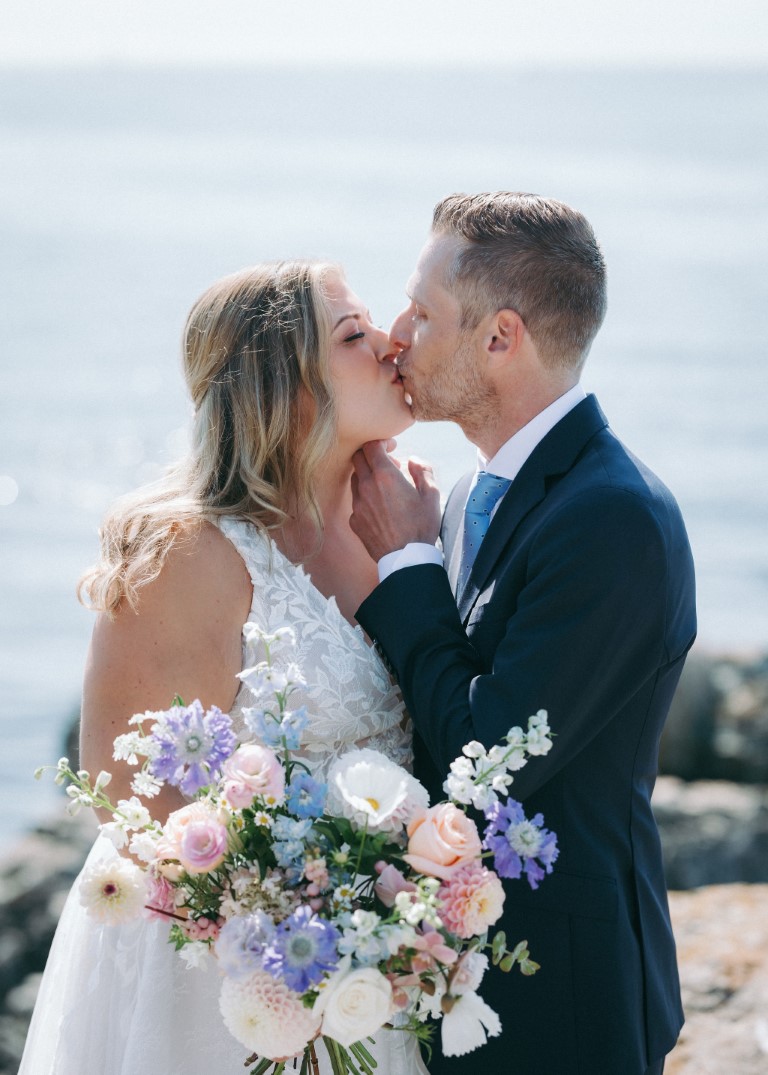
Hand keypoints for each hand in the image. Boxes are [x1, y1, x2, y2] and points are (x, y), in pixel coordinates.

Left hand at [350, 440, 440, 560]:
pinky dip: (365, 496)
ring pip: (355, 478)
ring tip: (384, 485)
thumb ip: (422, 470)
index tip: (391, 447)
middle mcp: (367, 487)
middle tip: (386, 462)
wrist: (406, 558)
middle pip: (357, 458)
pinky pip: (356, 500)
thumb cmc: (421, 526)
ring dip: (366, 475)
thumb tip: (411, 460)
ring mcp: (358, 504)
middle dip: (370, 454)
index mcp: (385, 476)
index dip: (381, 442)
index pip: (371, 445)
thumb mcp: (431, 495)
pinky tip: (379, 506)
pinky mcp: (354, 520)